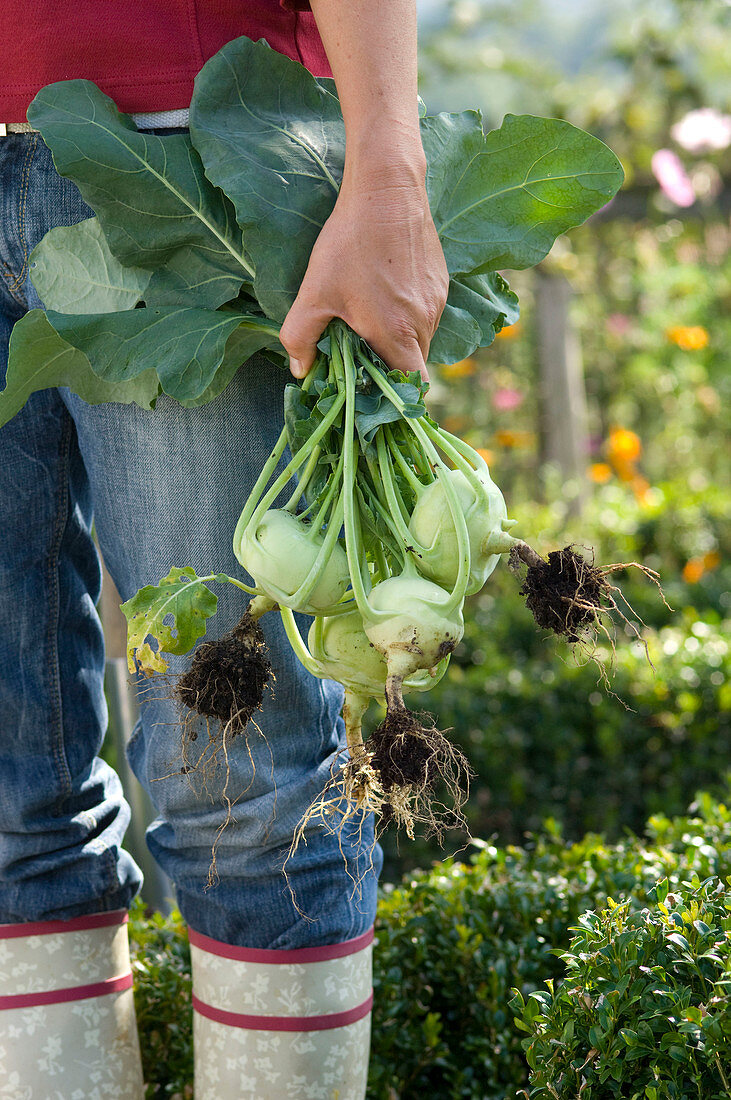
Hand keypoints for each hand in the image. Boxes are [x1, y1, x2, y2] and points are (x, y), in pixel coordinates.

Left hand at [279, 157, 448, 381]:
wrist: (387, 187)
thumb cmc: (349, 242)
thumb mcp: (314, 293)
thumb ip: (300, 338)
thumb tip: (300, 371)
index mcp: (397, 335)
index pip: (410, 389)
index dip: (393, 399)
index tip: (372, 396)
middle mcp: (425, 323)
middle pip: (414, 366)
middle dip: (388, 369)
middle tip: (358, 359)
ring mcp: (437, 301)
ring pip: (421, 340)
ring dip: (397, 342)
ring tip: (367, 324)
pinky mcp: (440, 281)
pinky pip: (426, 314)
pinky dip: (406, 318)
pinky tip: (381, 295)